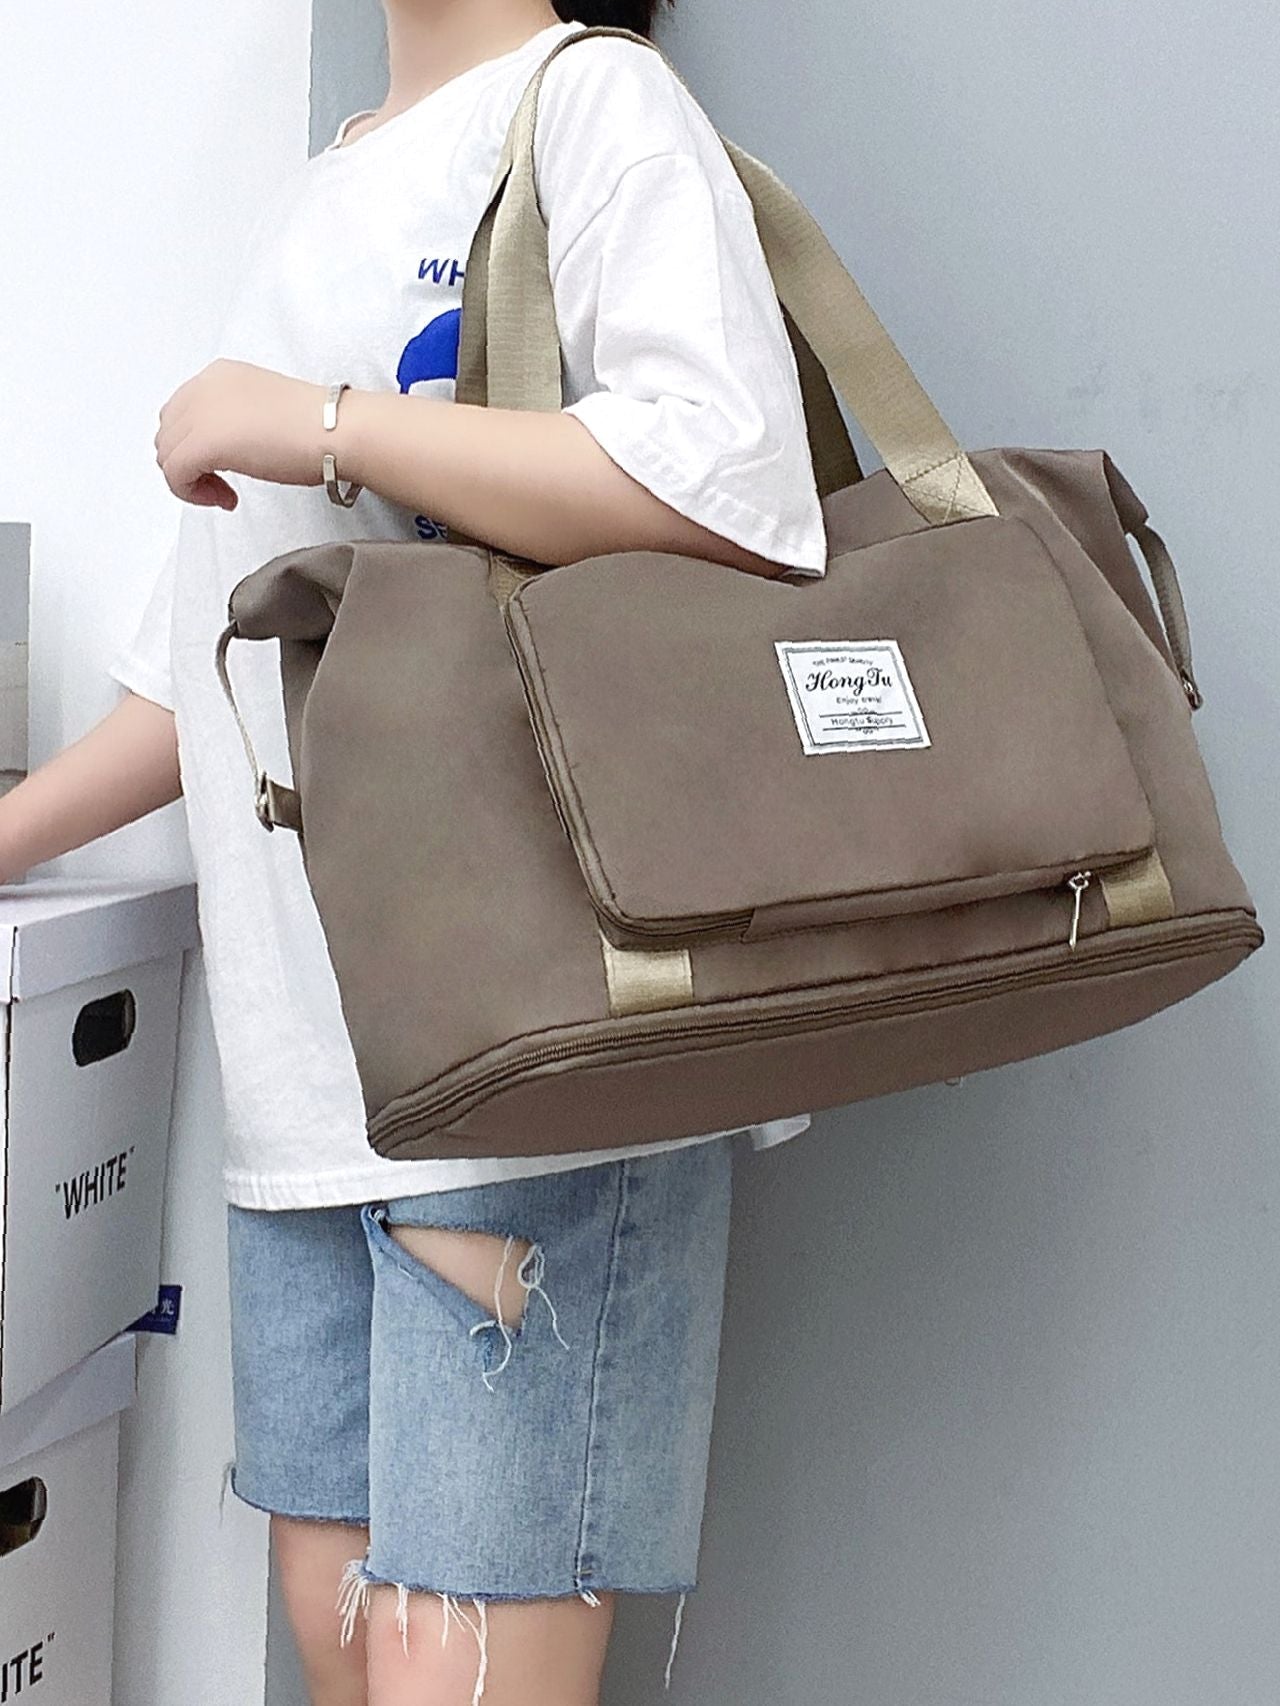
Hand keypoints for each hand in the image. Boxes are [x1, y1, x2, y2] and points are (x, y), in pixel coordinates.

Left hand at [153, 359, 329, 508]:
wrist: (335, 431)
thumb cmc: (319, 426)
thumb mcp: (265, 410)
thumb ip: (237, 419)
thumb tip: (227, 445)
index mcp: (220, 376)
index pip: (181, 413)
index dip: (195, 446)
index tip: (224, 466)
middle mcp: (203, 387)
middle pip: (168, 434)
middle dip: (189, 464)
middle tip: (222, 484)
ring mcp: (200, 413)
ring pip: (167, 455)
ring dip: (192, 480)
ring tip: (225, 492)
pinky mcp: (202, 443)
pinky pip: (174, 475)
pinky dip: (194, 494)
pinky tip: (226, 499)